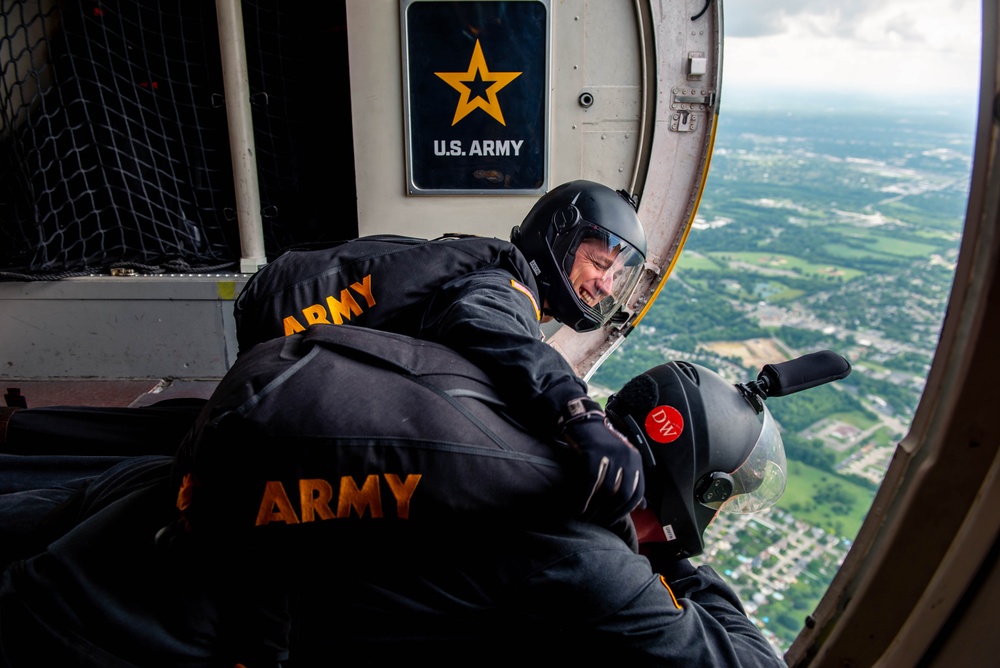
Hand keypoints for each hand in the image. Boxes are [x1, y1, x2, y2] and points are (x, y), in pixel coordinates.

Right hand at [559, 397, 644, 525]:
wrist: (582, 421)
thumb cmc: (601, 445)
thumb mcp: (621, 460)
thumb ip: (632, 481)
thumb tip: (643, 506)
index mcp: (636, 460)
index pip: (637, 493)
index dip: (625, 510)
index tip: (613, 520)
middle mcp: (627, 456)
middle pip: (622, 493)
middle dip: (610, 512)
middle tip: (598, 520)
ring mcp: (611, 454)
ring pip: (606, 490)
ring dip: (595, 508)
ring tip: (587, 517)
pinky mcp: (594, 452)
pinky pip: (590, 482)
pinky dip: (584, 498)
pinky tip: (579, 507)